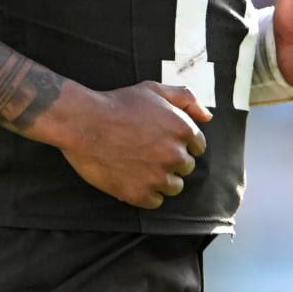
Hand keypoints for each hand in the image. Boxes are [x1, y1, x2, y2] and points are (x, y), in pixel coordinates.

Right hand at [49, 81, 211, 209]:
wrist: (84, 123)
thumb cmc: (119, 104)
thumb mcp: (154, 90)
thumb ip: (186, 99)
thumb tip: (207, 117)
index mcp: (182, 129)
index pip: (198, 146)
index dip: (180, 143)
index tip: (162, 140)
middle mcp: (175, 155)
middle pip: (186, 168)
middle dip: (171, 161)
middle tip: (147, 151)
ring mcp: (158, 177)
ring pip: (173, 187)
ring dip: (161, 179)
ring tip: (140, 165)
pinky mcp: (139, 194)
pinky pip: (155, 201)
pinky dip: (146, 193)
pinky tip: (132, 177)